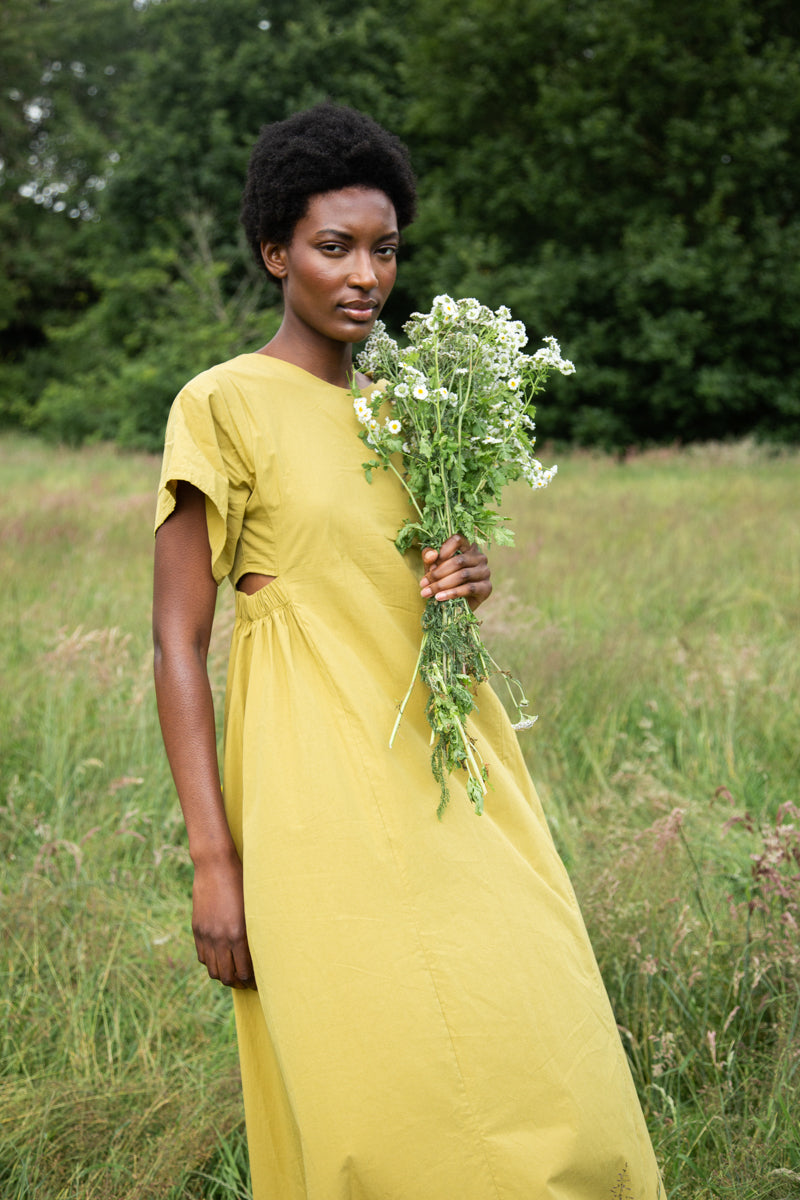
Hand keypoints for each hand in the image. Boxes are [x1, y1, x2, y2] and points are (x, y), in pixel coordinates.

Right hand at [191, 850, 256, 988]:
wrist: (215, 866)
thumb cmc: (242, 882)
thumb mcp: (253, 908)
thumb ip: (253, 932)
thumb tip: (259, 954)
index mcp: (239, 934)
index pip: (245, 971)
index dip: (252, 981)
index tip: (259, 983)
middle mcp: (221, 938)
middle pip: (227, 976)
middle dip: (239, 983)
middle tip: (247, 983)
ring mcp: (206, 935)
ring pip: (213, 970)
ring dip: (224, 976)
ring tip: (234, 975)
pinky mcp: (197, 929)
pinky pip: (203, 957)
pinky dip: (211, 963)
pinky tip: (221, 959)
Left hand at [419, 535, 491, 611]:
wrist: (454, 604)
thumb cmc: (443, 580)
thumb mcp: (433, 568)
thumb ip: (430, 558)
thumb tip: (432, 555)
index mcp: (467, 547)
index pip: (458, 540)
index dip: (444, 549)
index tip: (431, 564)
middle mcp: (479, 557)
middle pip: (459, 560)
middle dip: (438, 573)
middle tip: (423, 584)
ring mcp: (485, 572)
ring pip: (463, 575)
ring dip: (442, 584)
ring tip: (427, 592)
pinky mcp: (487, 588)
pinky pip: (469, 588)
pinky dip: (452, 593)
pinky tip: (439, 597)